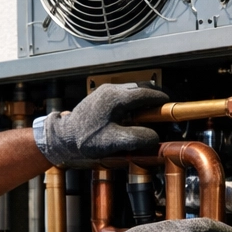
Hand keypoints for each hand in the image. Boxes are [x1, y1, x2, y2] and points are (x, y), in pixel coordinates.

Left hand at [36, 83, 167, 164]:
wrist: (62, 137)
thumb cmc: (85, 139)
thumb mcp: (114, 142)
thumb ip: (137, 138)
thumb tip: (154, 137)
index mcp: (116, 98)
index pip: (146, 93)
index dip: (161, 99)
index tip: (170, 104)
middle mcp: (110, 90)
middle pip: (140, 89)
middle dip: (153, 98)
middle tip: (163, 108)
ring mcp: (104, 92)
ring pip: (131, 91)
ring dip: (142, 100)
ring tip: (149, 113)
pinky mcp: (99, 97)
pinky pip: (122, 95)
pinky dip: (132, 102)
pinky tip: (132, 115)